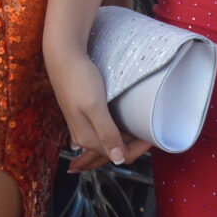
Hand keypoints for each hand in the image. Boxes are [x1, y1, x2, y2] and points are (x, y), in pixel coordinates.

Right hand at [45, 42, 143, 173]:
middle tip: (150, 131)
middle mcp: (83, 137)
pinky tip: (123, 125)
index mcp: (87, 138)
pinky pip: (103, 132)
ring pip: (109, 142)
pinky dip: (116, 132)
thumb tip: (118, 159)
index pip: (120, 156)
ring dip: (125, 139)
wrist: (63, 57)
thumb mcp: (95, 106)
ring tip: (140, 127)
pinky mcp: (83, 117)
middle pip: (114, 151)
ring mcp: (82, 127)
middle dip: (133, 145)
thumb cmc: (79, 78)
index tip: (153, 136)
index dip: (139, 148)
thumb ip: (106, 133)